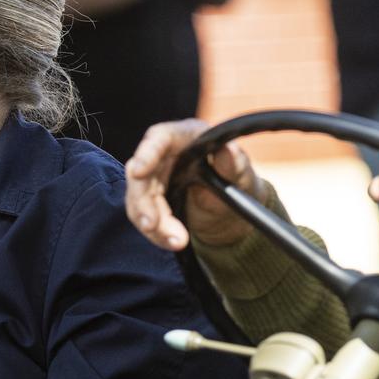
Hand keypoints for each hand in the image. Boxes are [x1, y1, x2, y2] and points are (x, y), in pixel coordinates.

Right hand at [125, 119, 268, 251]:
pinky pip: (143, 214)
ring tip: (176, 241)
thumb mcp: (240, 174)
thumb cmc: (236, 180)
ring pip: (138, 198)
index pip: (160, 138)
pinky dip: (154, 232)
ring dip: (151, 223)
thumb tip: (230, 150)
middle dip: (144, 203)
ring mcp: (154, 175)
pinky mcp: (149, 197)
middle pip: (141, 174)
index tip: (139, 172)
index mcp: (186, 136)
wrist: (231, 208)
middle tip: (154, 226)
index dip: (146, 153)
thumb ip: (233, 164)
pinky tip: (171, 242)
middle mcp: (164, 153)